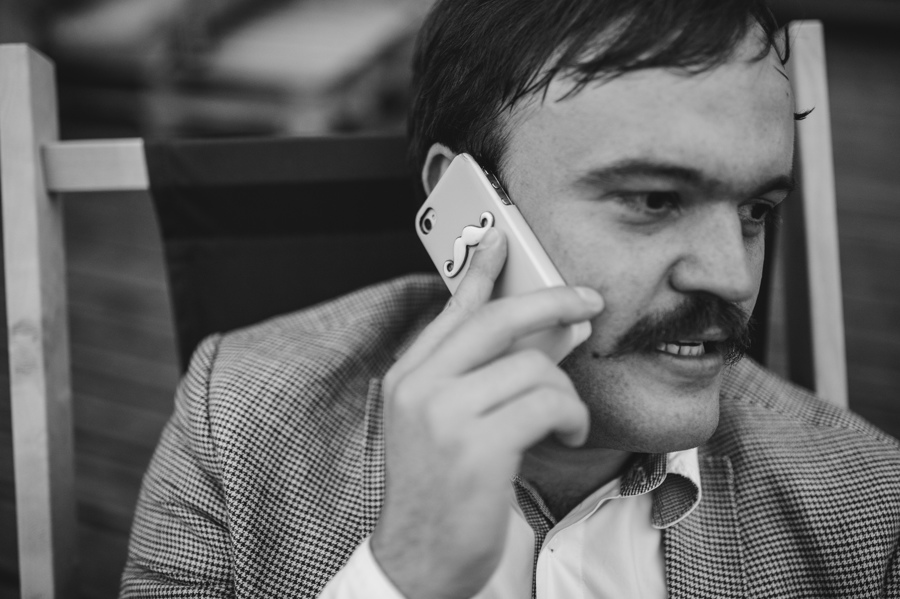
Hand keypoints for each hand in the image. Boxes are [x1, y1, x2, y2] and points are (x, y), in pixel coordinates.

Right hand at [370, 228, 603, 598]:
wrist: (417, 562)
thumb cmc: (438, 494)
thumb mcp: (440, 428)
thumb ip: (474, 378)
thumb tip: (535, 338)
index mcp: (408, 379)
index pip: (451, 311)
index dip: (480, 270)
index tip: (500, 236)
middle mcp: (420, 389)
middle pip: (496, 321)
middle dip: (551, 302)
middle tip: (587, 302)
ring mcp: (444, 416)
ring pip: (532, 367)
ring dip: (565, 392)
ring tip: (565, 420)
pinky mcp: (476, 447)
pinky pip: (547, 403)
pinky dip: (570, 417)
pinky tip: (564, 437)